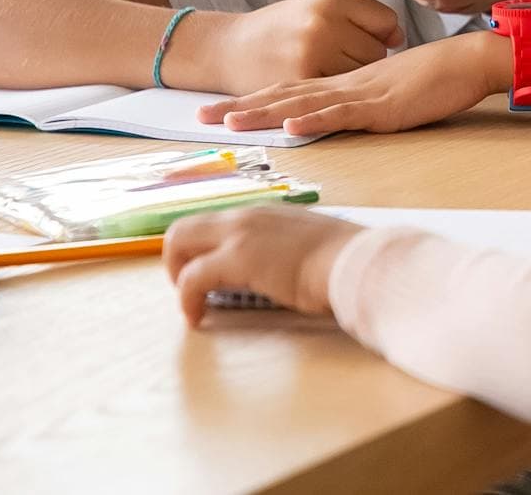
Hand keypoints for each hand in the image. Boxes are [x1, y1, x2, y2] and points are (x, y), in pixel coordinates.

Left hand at [165, 205, 362, 325]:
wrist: (355, 262)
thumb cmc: (344, 260)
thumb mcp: (309, 245)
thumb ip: (288, 250)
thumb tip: (285, 270)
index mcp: (265, 213)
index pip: (213, 223)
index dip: (201, 250)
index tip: (207, 275)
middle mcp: (246, 216)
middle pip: (184, 227)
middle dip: (176, 260)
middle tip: (188, 288)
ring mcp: (240, 234)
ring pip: (179, 243)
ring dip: (177, 275)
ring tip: (191, 303)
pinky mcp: (237, 258)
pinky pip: (192, 278)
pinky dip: (187, 300)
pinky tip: (198, 317)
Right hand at [171, 0, 405, 95]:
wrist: (228, 48)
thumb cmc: (280, 29)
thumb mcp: (316, 7)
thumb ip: (358, 17)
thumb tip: (399, 36)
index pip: (385, 20)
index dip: (382, 33)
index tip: (368, 39)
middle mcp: (324, 21)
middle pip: (377, 50)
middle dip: (364, 57)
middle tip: (339, 57)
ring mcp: (313, 51)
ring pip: (362, 73)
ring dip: (352, 77)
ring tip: (326, 67)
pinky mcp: (302, 79)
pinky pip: (340, 91)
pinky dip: (336, 92)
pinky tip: (324, 85)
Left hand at [195, 31, 502, 134]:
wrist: (469, 59)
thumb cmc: (438, 76)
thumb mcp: (392, 92)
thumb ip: (366, 102)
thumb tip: (349, 113)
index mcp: (346, 82)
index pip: (291, 90)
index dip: (254, 99)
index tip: (220, 110)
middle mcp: (346, 85)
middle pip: (284, 94)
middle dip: (242, 107)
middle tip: (200, 117)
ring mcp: (363, 94)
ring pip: (305, 103)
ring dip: (265, 113)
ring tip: (229, 122)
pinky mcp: (384, 106)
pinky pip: (344, 113)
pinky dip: (316, 119)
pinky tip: (292, 126)